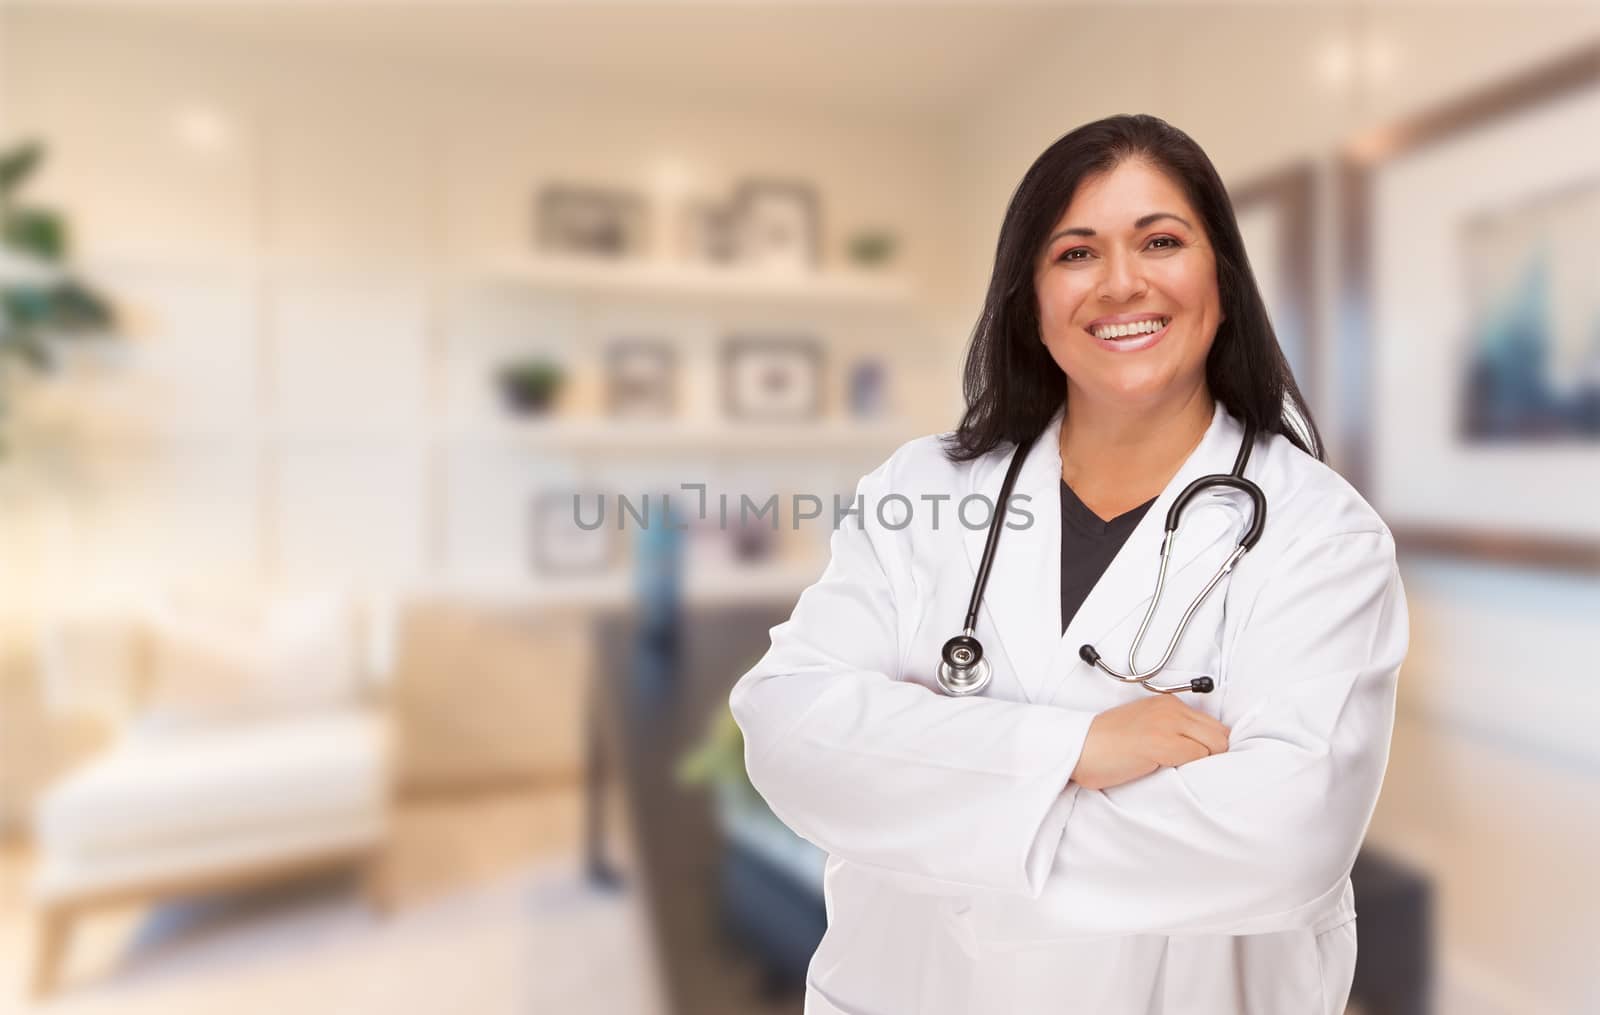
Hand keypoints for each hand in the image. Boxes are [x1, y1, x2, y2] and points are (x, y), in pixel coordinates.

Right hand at [1070, 694, 1230, 790]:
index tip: (1199, 762)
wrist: (1079, 748)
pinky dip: (1191, 770)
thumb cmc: (1107, 745)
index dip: (1211, 747)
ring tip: (1181, 772)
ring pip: (1215, 746)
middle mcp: (1171, 709)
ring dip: (1203, 763)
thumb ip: (1172, 731)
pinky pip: (1198, 757)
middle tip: (1192, 771)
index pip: (1214, 726)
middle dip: (1213, 756)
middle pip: (1221, 735)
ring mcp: (1167, 724)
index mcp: (1168, 703)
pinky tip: (1171, 773)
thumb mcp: (1145, 727)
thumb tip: (1203, 753)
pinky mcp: (1160, 742)